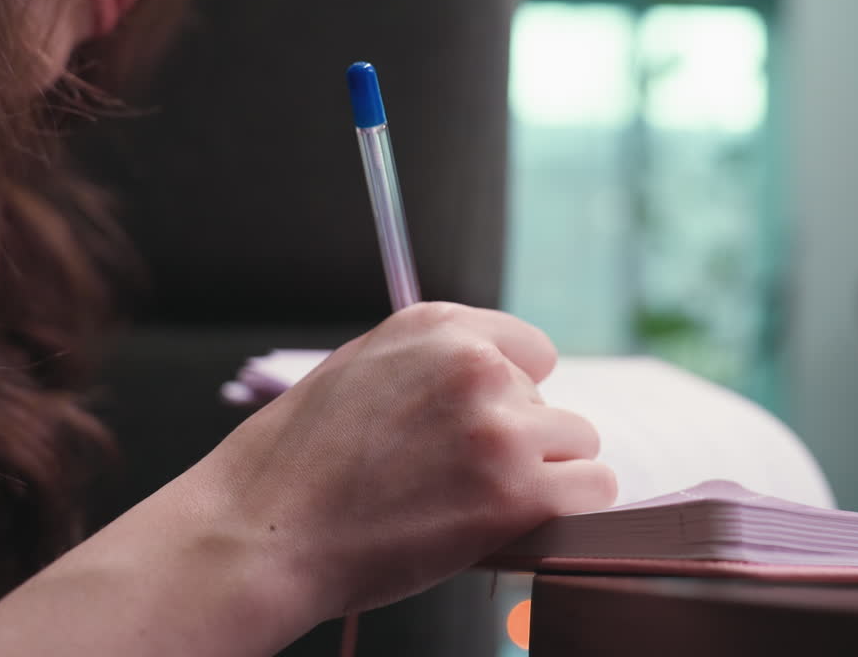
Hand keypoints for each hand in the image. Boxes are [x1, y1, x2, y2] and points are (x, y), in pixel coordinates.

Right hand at [203, 302, 616, 622]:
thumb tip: (500, 384)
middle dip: (520, 442)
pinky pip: (594, 491)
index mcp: (438, 326)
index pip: (532, 351)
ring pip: (579, 446)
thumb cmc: (297, 466)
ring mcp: (500, 428)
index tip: (481, 431)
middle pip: (551, 403)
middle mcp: (477, 365)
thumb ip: (434, 367)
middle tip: (458, 481)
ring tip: (479, 505)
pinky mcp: (518, 493)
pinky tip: (523, 525)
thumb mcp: (363, 370)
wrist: (263, 531)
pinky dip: (570, 513)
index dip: (510, 398)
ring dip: (544, 478)